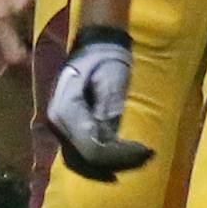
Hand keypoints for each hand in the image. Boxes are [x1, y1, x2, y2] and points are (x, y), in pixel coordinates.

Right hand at [45, 25, 154, 180]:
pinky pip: (87, 150)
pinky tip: (129, 154)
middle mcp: (59, 125)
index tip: (146, 151)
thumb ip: (108, 107)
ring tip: (142, 157)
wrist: (94, 45)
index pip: (90, 147)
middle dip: (119, 161)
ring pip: (86, 159)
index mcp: (65, 111)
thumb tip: (109, 138)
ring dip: (114, 162)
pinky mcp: (71, 129)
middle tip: (147, 157)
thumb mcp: (111, 77)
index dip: (118, 155)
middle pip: (88, 157)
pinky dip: (108, 155)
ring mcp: (62, 129)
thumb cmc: (104, 57)